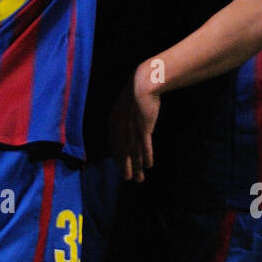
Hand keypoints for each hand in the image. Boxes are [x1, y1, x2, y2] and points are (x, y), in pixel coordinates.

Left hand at [110, 62, 160, 181]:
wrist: (143, 83)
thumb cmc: (137, 92)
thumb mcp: (126, 106)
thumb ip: (125, 117)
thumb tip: (128, 124)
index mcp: (114, 122)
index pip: (115, 145)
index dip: (119, 157)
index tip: (122, 167)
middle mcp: (120, 128)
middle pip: (123, 151)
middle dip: (126, 166)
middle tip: (128, 179)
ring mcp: (131, 128)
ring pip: (133, 152)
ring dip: (136, 167)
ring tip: (138, 179)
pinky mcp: (143, 127)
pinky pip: (145, 146)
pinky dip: (146, 156)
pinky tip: (148, 166)